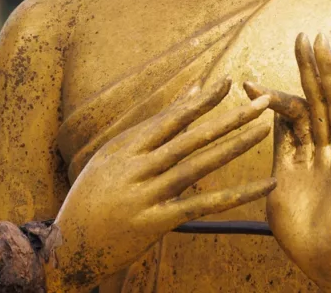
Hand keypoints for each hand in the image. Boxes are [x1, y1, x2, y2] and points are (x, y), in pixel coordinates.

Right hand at [49, 78, 274, 290]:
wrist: (66, 248)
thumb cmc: (92, 198)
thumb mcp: (112, 158)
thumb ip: (151, 129)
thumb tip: (188, 91)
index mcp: (123, 148)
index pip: (170, 118)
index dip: (201, 100)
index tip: (229, 82)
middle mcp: (134, 168)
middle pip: (190, 137)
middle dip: (229, 117)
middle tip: (263, 101)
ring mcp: (144, 195)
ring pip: (197, 166)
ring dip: (234, 147)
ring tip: (263, 130)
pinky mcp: (155, 223)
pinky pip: (203, 206)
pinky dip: (236, 195)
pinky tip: (263, 186)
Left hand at [244, 34, 330, 286]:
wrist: (328, 254)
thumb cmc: (301, 232)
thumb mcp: (277, 189)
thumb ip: (273, 157)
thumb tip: (255, 135)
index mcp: (302, 154)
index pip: (289, 115)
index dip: (269, 98)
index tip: (246, 84)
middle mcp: (325, 145)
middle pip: (316, 97)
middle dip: (309, 68)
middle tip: (301, 36)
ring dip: (327, 67)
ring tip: (320, 38)